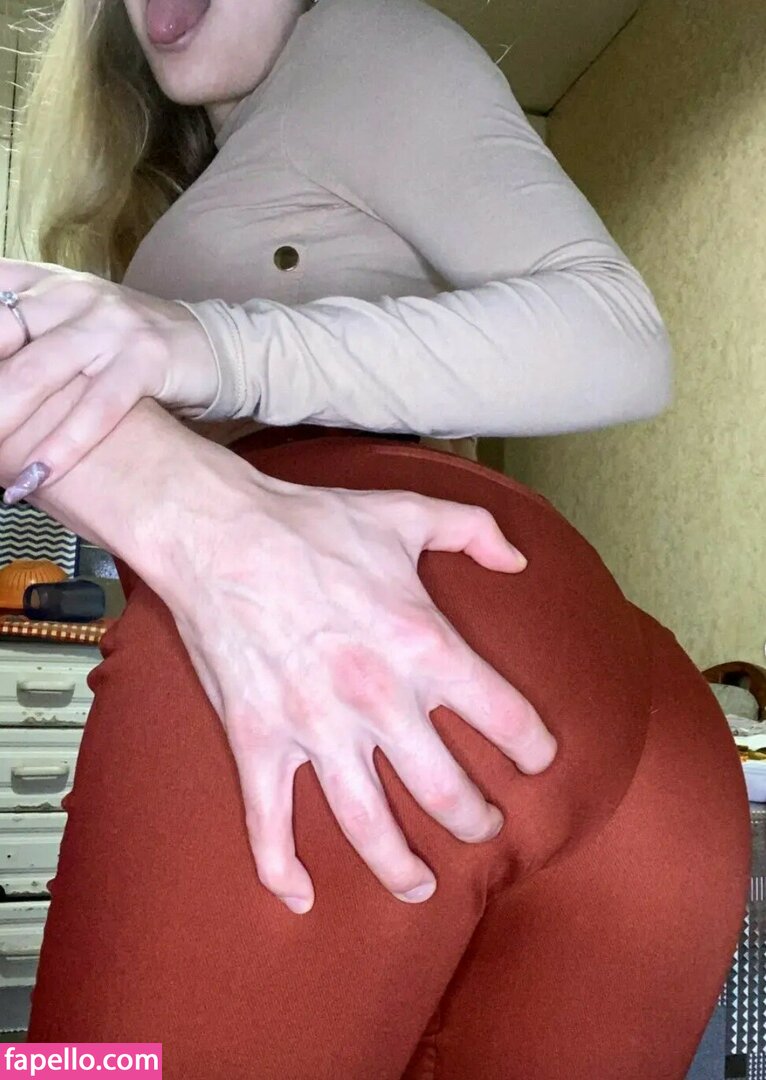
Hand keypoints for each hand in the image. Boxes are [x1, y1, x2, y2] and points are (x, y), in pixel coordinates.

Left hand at [0, 259, 217, 498]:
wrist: (212, 346)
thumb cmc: (131, 347)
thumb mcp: (76, 324)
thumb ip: (29, 337)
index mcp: (49, 284)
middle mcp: (74, 295)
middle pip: (1, 335)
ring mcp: (110, 325)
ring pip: (37, 372)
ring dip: (3, 420)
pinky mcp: (145, 358)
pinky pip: (96, 408)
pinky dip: (63, 446)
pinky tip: (37, 475)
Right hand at [150, 452, 556, 913]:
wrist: (219, 533)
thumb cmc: (313, 523)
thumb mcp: (407, 512)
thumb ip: (475, 530)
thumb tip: (519, 560)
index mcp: (422, 644)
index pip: (504, 716)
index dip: (534, 747)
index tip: (540, 761)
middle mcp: (376, 698)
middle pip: (445, 791)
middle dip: (477, 821)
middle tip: (487, 829)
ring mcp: (313, 727)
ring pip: (368, 825)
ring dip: (401, 867)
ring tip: (422, 886)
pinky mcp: (258, 739)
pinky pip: (268, 821)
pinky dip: (281, 867)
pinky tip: (301, 898)